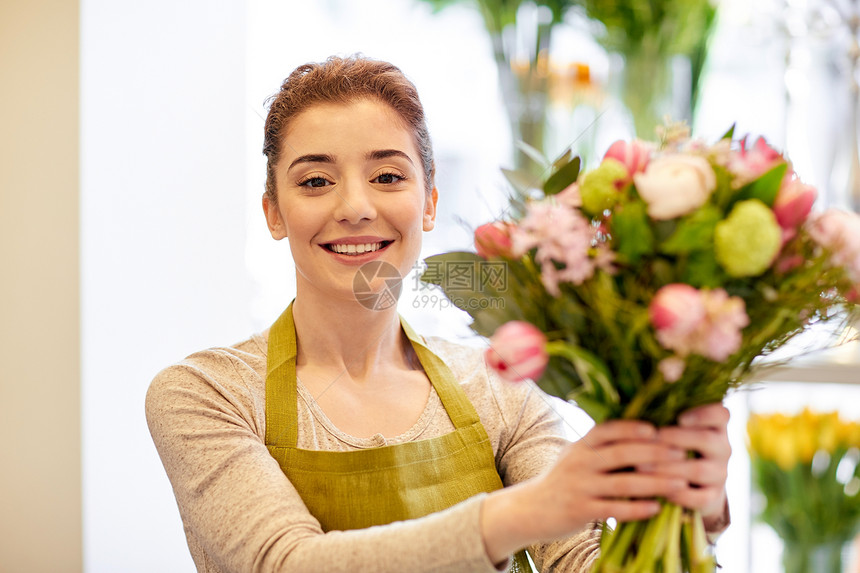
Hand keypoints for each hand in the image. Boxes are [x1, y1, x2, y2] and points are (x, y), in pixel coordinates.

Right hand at [480, 420, 688, 562]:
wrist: (531, 508)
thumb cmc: (563, 480)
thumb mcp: (576, 455)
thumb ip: (602, 445)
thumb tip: (642, 432)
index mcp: (581, 445)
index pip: (608, 430)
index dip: (633, 428)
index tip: (659, 429)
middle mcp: (579, 462)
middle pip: (621, 454)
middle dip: (654, 453)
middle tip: (682, 453)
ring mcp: (580, 487)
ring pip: (623, 483)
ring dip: (655, 483)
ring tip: (680, 483)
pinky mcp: (580, 511)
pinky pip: (614, 509)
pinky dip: (637, 509)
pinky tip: (657, 508)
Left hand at [649, 403, 730, 527]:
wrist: (691, 484)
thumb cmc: (673, 445)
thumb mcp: (673, 427)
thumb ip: (664, 415)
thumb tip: (640, 401)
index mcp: (715, 426)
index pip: (721, 414)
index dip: (703, 414)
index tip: (680, 417)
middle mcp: (722, 448)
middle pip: (707, 440)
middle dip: (676, 438)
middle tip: (653, 438)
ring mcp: (720, 474)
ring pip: (699, 470)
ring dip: (668, 468)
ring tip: (641, 467)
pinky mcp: (713, 497)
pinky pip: (698, 498)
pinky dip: (676, 494)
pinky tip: (657, 490)